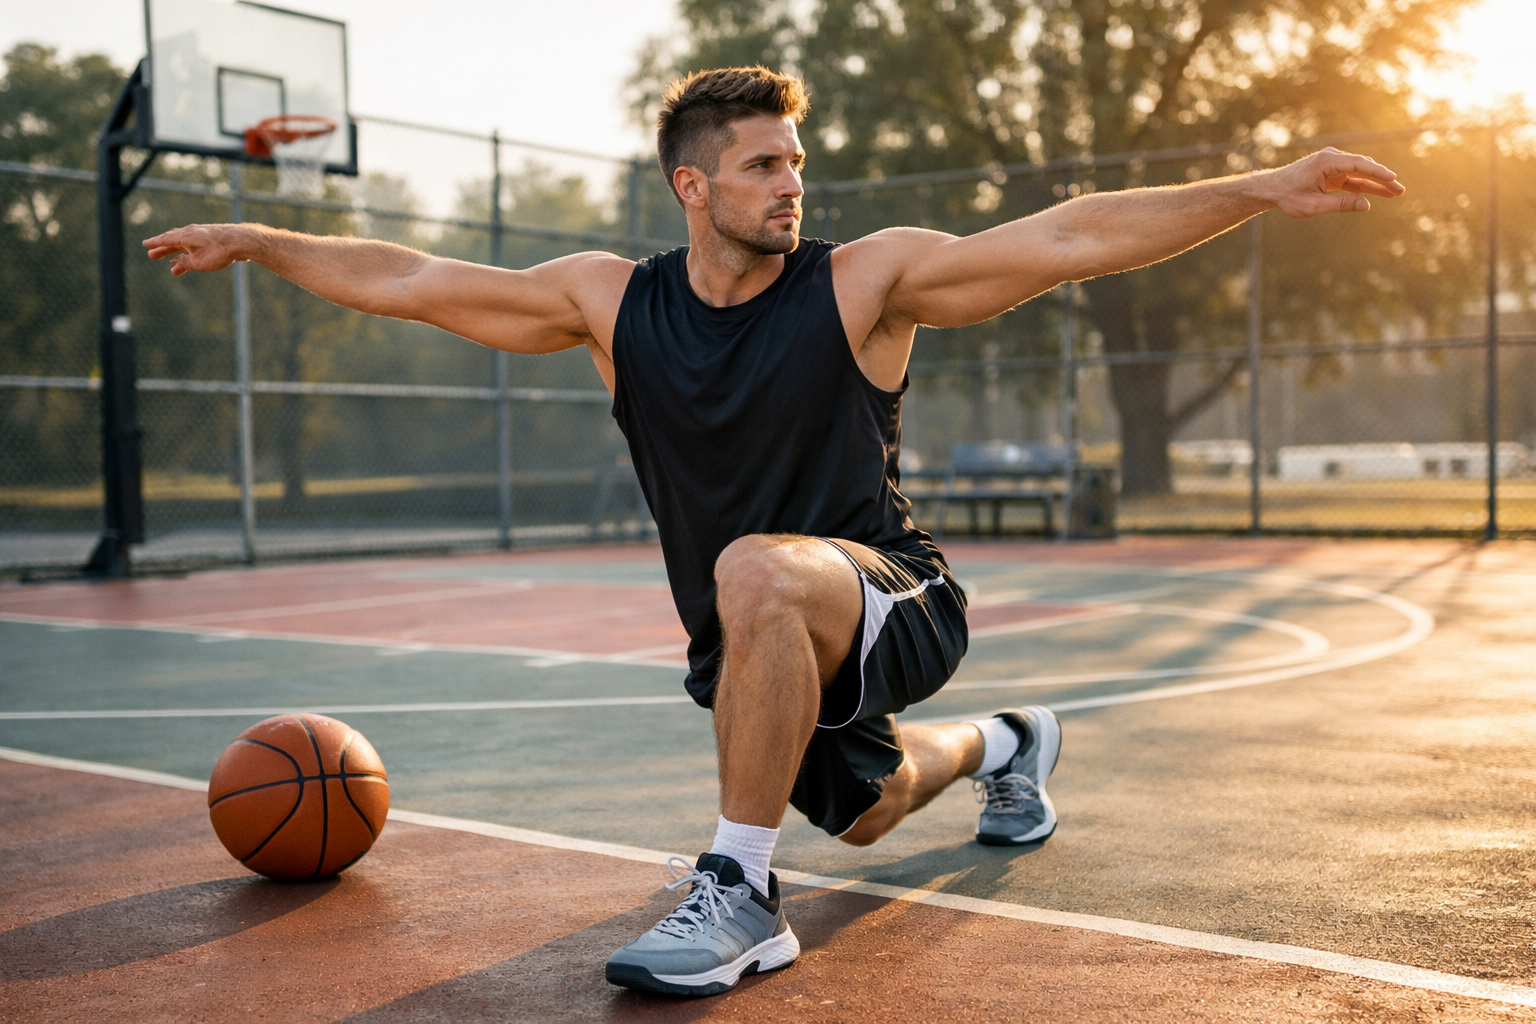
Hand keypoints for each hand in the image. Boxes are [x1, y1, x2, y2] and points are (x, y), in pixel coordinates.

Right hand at [142, 224, 249, 275]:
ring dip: (177, 254)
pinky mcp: (213, 239)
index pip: (165, 239)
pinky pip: (196, 247)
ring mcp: (203, 235)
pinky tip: (192, 260)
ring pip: (185, 245)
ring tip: (171, 265)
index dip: (155, 243)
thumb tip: (177, 264)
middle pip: (173, 241)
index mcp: (185, 236)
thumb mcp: (198, 262)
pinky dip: (190, 253)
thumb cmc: (220, 251)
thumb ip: (185, 263)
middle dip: (163, 250)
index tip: (145, 244)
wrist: (242, 241)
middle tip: (152, 256)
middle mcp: (192, 233)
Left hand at [1264, 147, 1404, 218]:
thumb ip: (1339, 204)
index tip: (1392, 178)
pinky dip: (1365, 186)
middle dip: (1382, 179)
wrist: (1272, 189)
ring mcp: (1333, 164)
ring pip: (1360, 173)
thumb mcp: (1313, 205)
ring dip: (1377, 183)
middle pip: (1363, 167)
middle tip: (1400, 190)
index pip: (1357, 164)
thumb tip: (1366, 205)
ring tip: (1396, 193)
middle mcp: (1331, 158)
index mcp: (1325, 161)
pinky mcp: (1333, 172)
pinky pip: (1353, 179)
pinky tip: (1380, 193)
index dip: (1376, 171)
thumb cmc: (1289, 196)